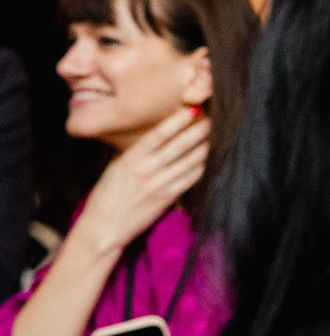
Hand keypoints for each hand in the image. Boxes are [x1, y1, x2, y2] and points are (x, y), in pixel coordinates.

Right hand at [73, 107, 209, 256]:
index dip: (178, 121)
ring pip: (190, 160)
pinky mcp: (169, 198)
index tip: (193, 109)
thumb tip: (156, 133)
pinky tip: (212, 156)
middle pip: (180, 145)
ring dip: (206, 145)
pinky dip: (203, 165)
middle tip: (214, 116)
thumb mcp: (117, 166)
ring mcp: (160, 184)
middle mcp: (147, 170)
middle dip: (199, 129)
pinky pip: (191, 178)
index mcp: (131, 158)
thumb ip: (136, 150)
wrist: (104, 226)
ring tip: (218, 133)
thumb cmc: (108, 193)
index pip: (159, 134)